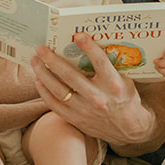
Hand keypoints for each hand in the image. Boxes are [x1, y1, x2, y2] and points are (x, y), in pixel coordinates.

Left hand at [31, 34, 154, 147]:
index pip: (100, 62)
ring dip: (43, 74)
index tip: (78, 36)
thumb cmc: (126, 99)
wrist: (128, 129)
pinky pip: (54, 104)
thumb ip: (110, 66)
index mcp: (113, 85)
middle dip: (53, 60)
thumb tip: (92, 46)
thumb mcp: (125, 80)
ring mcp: (85, 110)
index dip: (89, 47)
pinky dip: (44, 91)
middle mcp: (98, 98)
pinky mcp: (76, 119)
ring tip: (35, 61)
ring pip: (58, 90)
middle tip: (41, 49)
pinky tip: (38, 79)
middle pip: (70, 76)